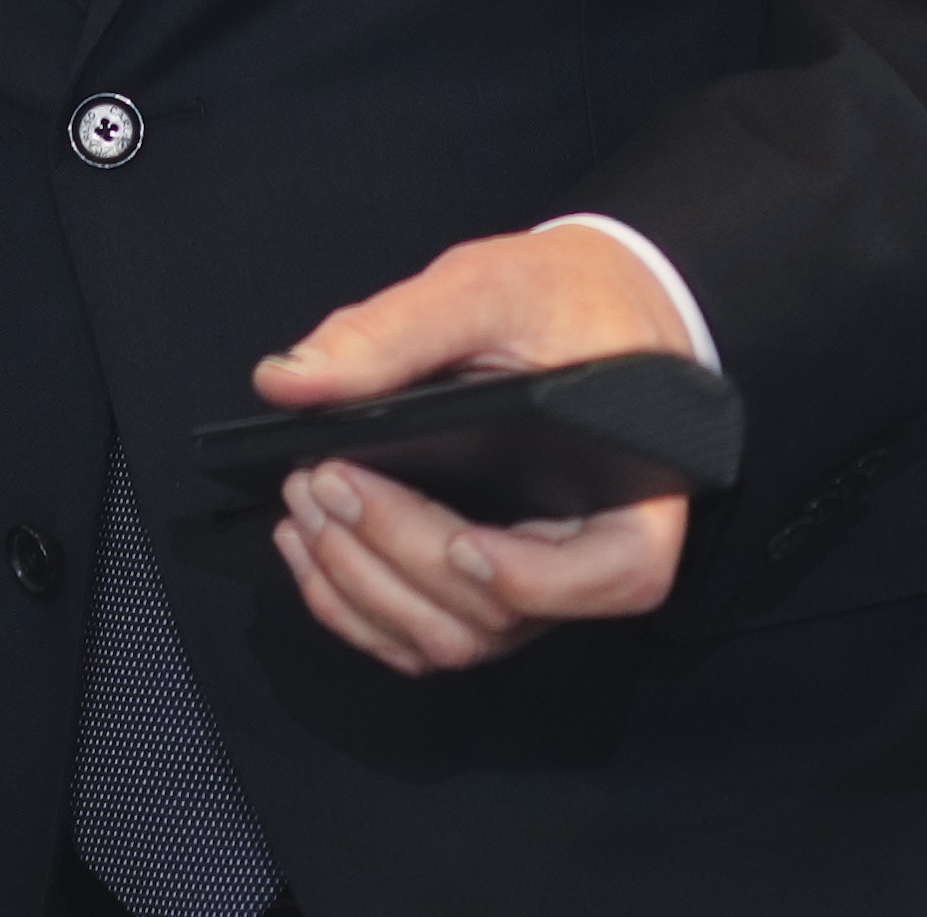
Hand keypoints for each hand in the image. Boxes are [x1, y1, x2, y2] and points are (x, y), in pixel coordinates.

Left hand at [249, 226, 698, 675]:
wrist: (585, 310)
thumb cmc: (562, 299)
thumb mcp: (491, 287)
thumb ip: (397, 330)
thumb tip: (289, 380)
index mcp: (636, 491)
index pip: (617, 574)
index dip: (532, 578)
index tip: (458, 538)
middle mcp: (590, 559)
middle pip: (497, 615)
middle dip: (394, 555)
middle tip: (320, 478)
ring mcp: (533, 584)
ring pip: (449, 638)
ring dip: (360, 586)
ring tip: (304, 502)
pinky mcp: (483, 586)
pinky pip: (419, 633)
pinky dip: (352, 605)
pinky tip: (307, 543)